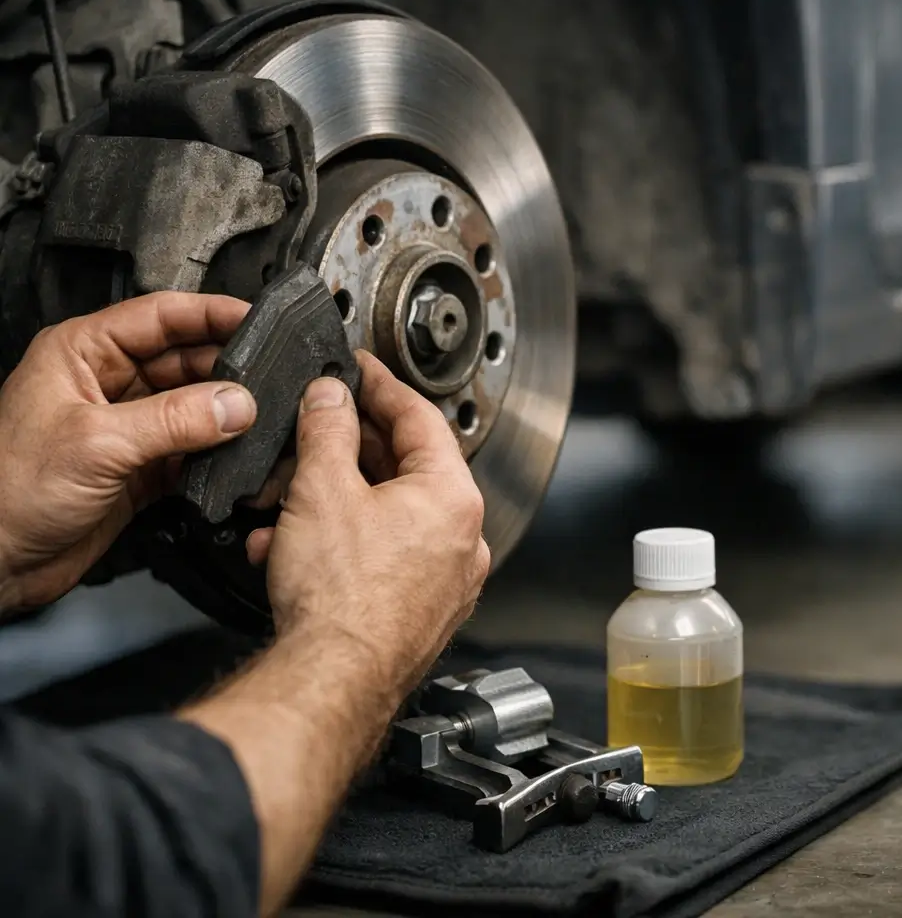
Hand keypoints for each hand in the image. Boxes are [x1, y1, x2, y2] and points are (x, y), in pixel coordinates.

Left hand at [0, 293, 255, 613]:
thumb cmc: (8, 492)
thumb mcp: (97, 443)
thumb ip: (174, 420)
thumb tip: (237, 403)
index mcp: (82, 354)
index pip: (162, 316)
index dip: (212, 314)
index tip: (260, 322)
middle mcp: (106, 383)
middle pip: (186, 359)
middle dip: (229, 370)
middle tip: (271, 382)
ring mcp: (126, 426)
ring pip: (195, 405)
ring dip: (227, 414)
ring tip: (262, 420)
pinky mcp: (141, 467)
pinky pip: (194, 450)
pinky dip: (219, 454)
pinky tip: (239, 457)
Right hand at [247, 350, 489, 690]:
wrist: (334, 682)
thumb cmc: (342, 599)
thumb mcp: (322, 489)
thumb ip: (327, 430)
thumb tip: (331, 397)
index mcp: (454, 498)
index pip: (420, 418)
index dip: (381, 387)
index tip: (361, 372)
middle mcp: (463, 539)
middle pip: (406, 468)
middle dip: (347, 452)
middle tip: (314, 433)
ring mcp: (446, 579)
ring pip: (388, 517)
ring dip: (333, 503)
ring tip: (286, 505)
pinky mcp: (422, 611)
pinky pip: (383, 558)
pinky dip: (342, 545)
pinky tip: (293, 551)